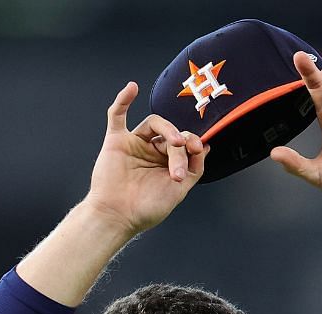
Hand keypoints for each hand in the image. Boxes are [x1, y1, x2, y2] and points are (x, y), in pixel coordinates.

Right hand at [84, 82, 207, 236]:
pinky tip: (132, 88)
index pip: (185, 143)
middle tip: (180, 167)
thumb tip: (205, 147)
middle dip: (181, 148)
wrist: (119, 216)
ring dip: (169, 130)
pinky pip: (117, 115)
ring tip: (176, 144)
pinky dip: (123, 100)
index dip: (194, 143)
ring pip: (155, 123)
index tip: (200, 150)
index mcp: (168, 162)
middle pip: (172, 135)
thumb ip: (194, 168)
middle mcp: (152, 151)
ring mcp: (135, 144)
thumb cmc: (146, 208)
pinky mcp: (116, 141)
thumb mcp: (180, 190)